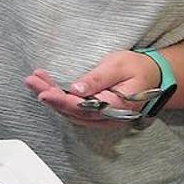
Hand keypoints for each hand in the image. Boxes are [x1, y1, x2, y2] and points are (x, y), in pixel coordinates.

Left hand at [24, 50, 161, 126]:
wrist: (152, 76)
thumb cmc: (137, 69)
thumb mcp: (119, 67)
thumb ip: (98, 79)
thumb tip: (77, 89)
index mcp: (116, 106)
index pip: (82, 107)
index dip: (60, 100)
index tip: (43, 91)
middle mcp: (106, 117)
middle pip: (72, 110)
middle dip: (49, 95)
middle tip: (31, 80)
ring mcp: (100, 117)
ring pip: (70, 110)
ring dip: (50, 95)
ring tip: (33, 80)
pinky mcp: (95, 112)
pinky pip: (73, 108)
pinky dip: (58, 97)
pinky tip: (45, 86)